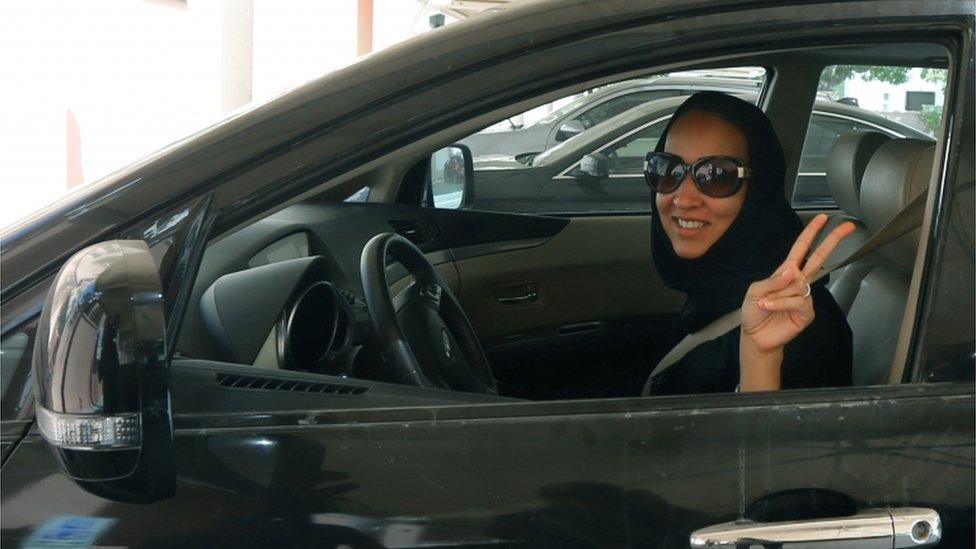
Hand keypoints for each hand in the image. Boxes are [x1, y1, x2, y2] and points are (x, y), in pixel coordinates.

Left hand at [741, 214, 854, 353]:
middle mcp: (798, 282)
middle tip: (848, 226)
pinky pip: (797, 300)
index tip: (823, 218)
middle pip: (818, 257)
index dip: (811, 233)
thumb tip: (793, 269)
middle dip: (832, 241)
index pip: (801, 248)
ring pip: (799, 285)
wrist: (755, 337)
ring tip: (766, 303)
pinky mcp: (807, 312)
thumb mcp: (755, 292)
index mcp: (785, 272)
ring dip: (779, 293)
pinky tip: (770, 306)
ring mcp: (804, 297)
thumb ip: (772, 280)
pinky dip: (781, 302)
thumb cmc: (754, 312)